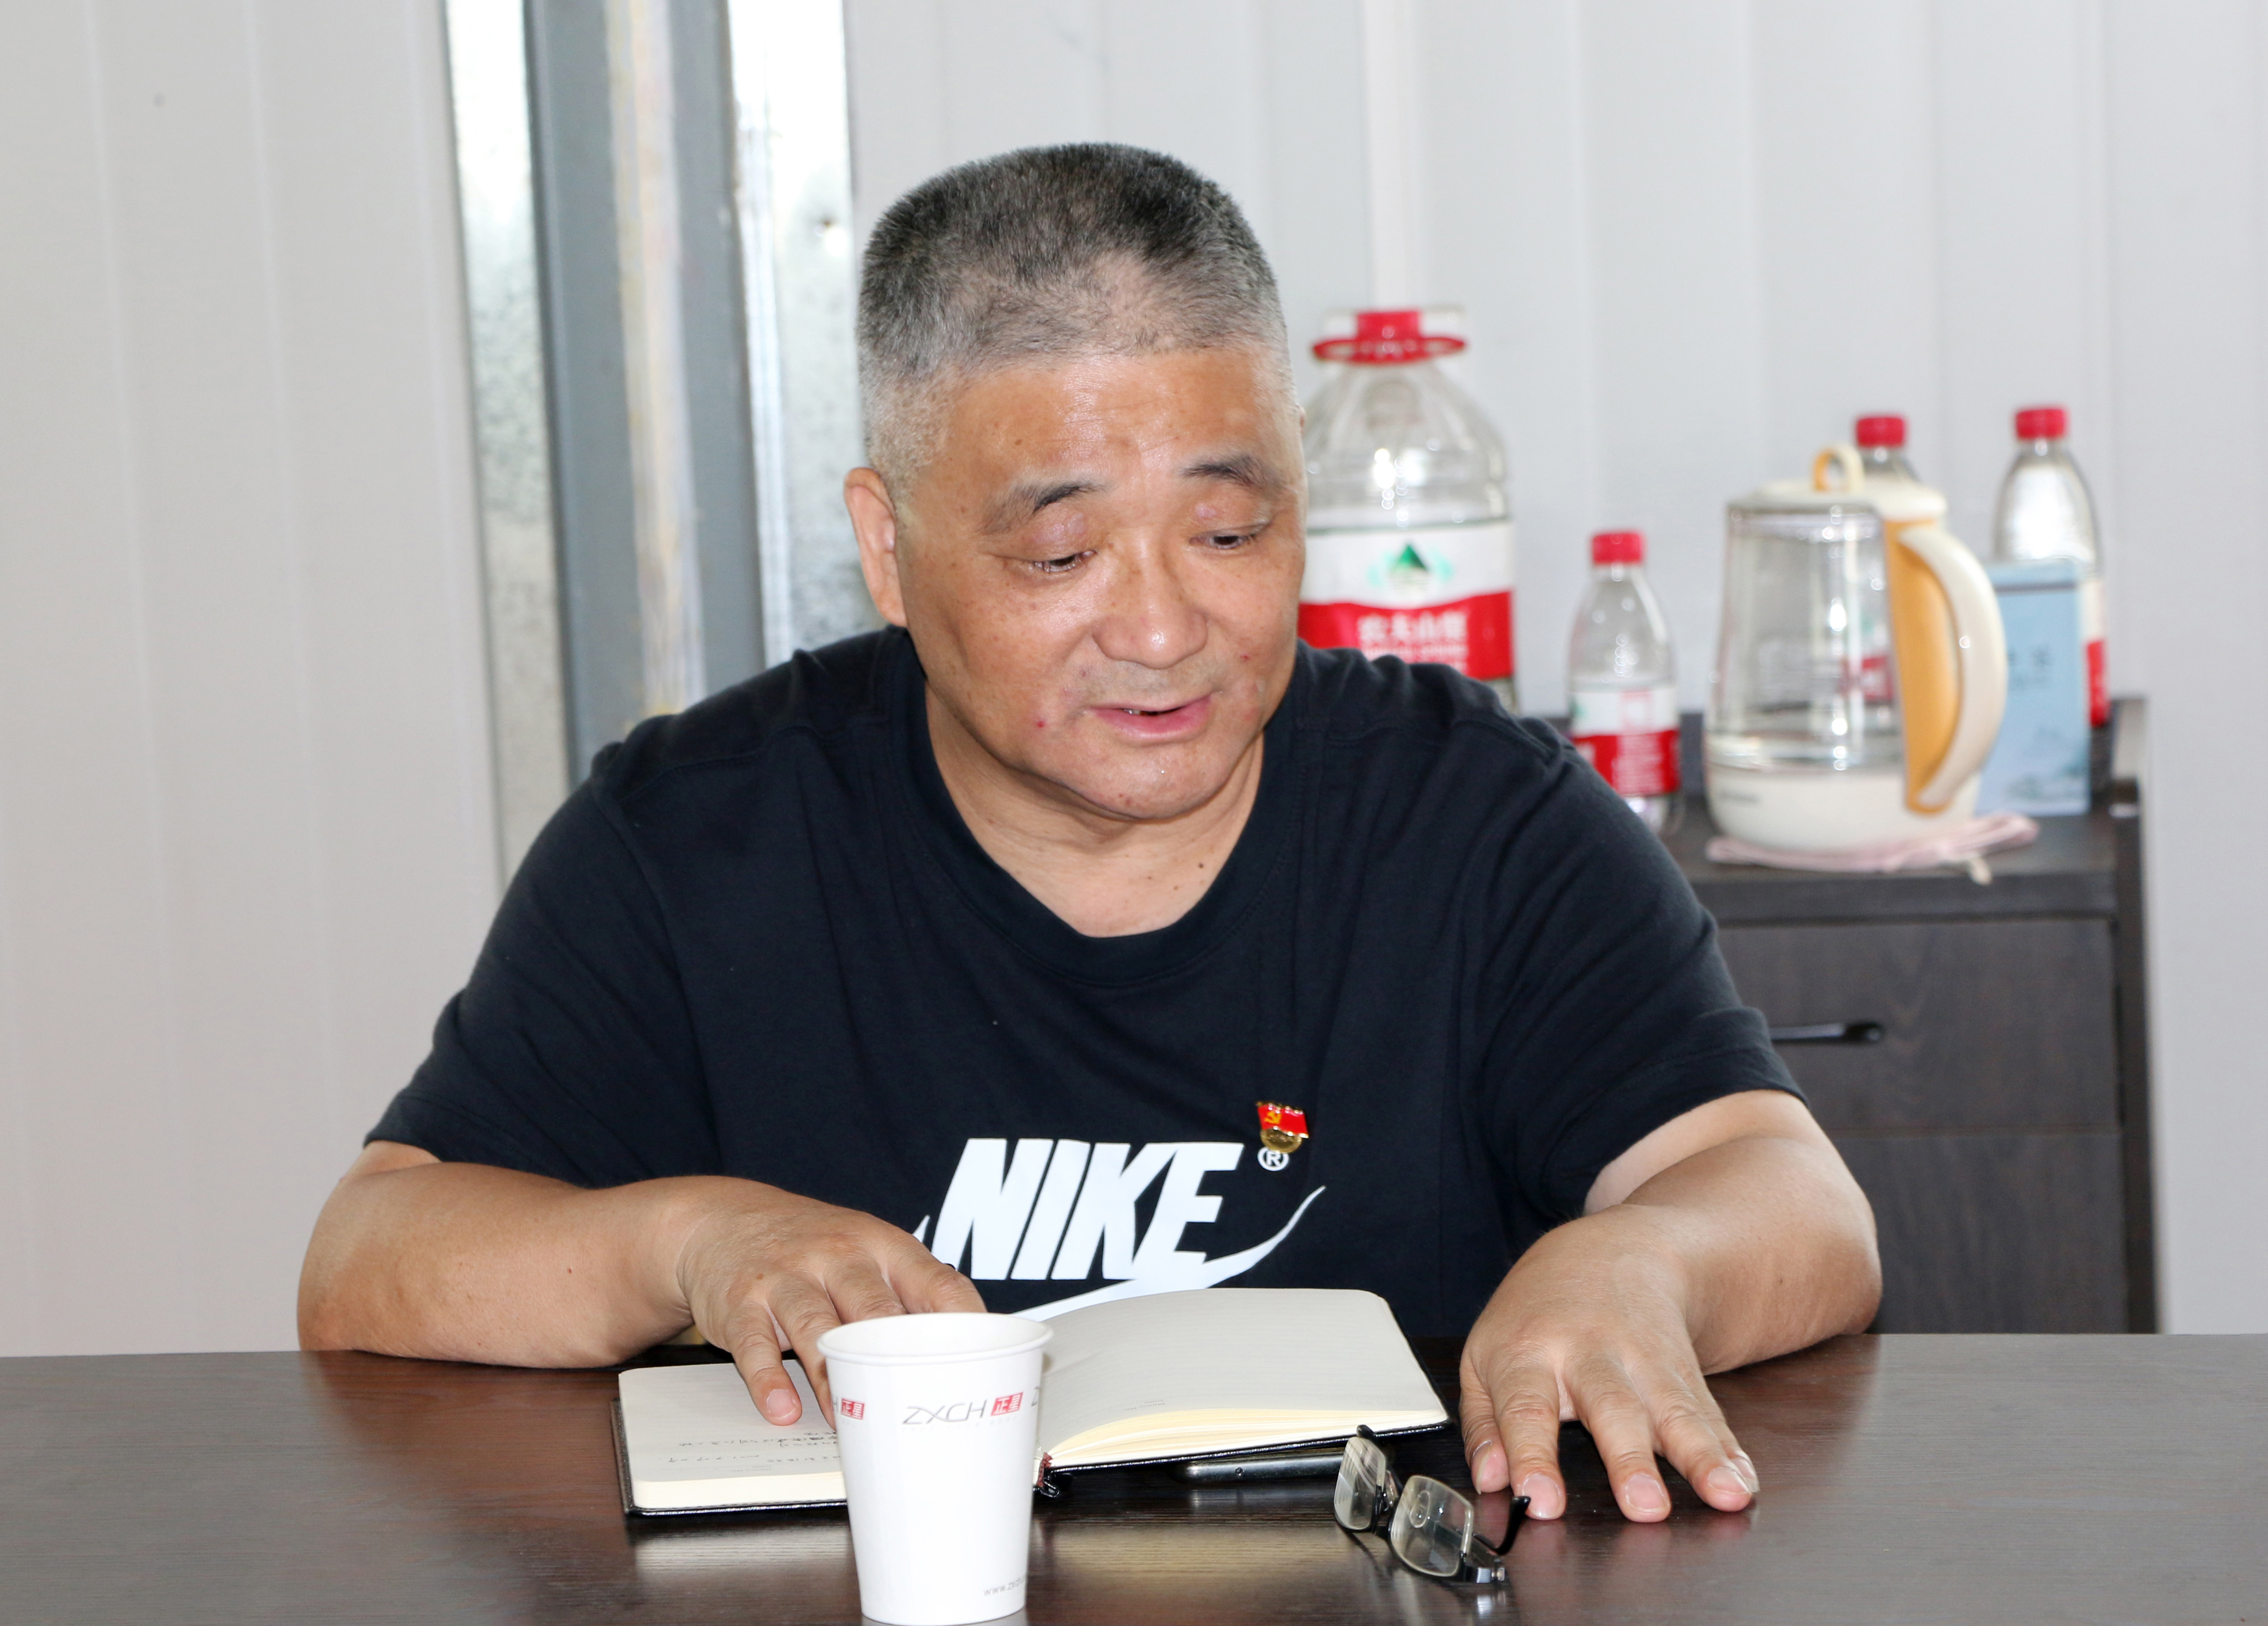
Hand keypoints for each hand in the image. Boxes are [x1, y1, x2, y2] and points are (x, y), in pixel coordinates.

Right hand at [668, 1181, 982, 1425]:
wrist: (723, 1218)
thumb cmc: (813, 1246)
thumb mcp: (866, 1249)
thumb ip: (907, 1292)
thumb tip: (961, 1351)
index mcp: (883, 1246)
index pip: (937, 1282)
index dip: (965, 1325)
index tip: (981, 1368)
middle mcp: (839, 1255)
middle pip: (876, 1309)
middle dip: (897, 1359)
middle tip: (915, 1407)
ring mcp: (787, 1276)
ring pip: (817, 1328)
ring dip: (834, 1379)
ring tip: (848, 1420)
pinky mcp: (741, 1301)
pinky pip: (755, 1343)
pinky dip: (768, 1380)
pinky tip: (782, 1409)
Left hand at [1457, 1207, 1758, 1522]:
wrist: (1610, 1251)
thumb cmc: (1536, 1318)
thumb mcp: (1486, 1359)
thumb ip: (1483, 1426)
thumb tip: (1489, 1482)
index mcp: (1528, 1352)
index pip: (1526, 1409)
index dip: (1533, 1457)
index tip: (1543, 1502)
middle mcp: (1589, 1353)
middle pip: (1611, 1407)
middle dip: (1629, 1460)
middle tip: (1645, 1508)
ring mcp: (1643, 1360)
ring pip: (1672, 1410)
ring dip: (1699, 1457)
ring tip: (1723, 1496)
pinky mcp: (1684, 1372)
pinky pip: (1709, 1414)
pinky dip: (1729, 1452)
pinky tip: (1743, 1484)